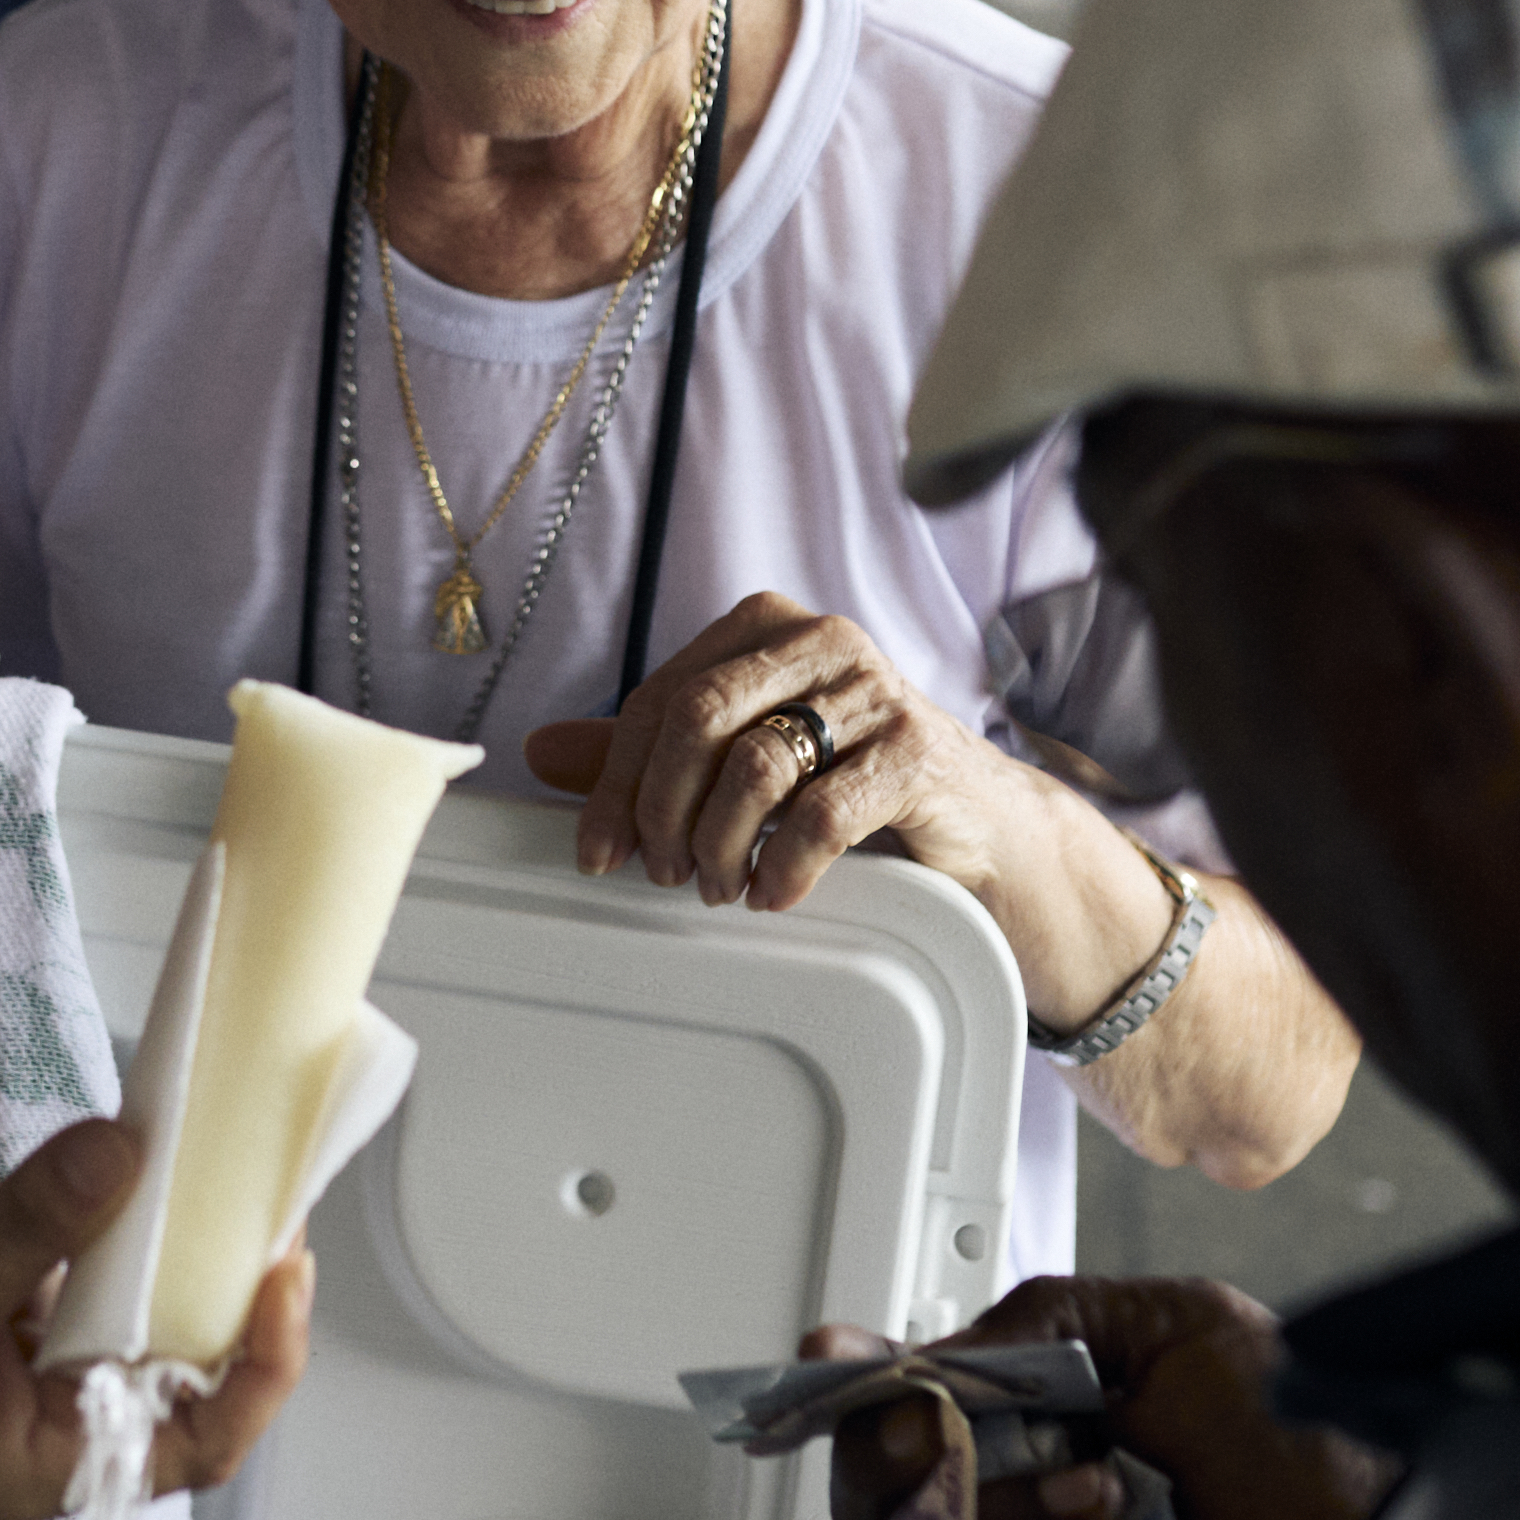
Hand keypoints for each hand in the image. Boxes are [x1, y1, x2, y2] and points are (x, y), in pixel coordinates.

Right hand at [0, 1118, 314, 1519]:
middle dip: (100, 1241)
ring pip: (52, 1273)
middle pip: (132, 1328)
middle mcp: (26, 1431)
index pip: (202, 1433)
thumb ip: (30, 1226)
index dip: (260, 1355)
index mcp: (41, 1464)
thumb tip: (132, 1153)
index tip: (285, 1262)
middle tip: (125, 1153)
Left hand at [523, 590, 1033, 920]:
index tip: (599, 854)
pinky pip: (822, 814)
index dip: (616, 782)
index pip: (660, 697)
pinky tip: (772, 893)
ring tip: (719, 886)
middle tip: (661, 873)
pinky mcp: (916, 752)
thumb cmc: (851, 778)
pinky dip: (783, 866)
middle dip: (661, 810)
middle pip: (697, 717)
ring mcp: (875, 691)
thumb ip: (653, 752)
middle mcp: (821, 640)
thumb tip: (542, 752)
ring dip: (720, 844)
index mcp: (765, 626)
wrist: (977, 816)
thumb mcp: (746, 756)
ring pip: (756, 765)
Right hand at [816, 1275, 1382, 1519]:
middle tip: (943, 1427)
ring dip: (983, 1512)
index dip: (851, 1383)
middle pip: (870, 1484)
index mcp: (1034, 1408)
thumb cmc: (1296, 1435)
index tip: (835, 1361)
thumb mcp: (1172, 1322)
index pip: (900, 1398)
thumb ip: (1040, 1318)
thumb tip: (927, 1354)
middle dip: (890, 1445)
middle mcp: (1014, 1495)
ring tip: (1095, 1493)